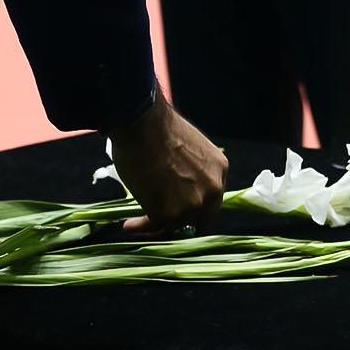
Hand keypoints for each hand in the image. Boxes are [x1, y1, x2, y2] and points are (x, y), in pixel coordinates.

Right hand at [106, 90, 226, 235]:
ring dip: (157, 226)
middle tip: (160, 223)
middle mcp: (212, 190)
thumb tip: (177, 184)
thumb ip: (192, 171)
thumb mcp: (189, 149)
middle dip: (179, 222)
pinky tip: (130, 225)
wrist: (142, 123)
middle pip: (199, 219)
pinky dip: (141, 226)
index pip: (210, 199)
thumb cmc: (157, 128)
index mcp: (219, 170)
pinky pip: (155, 226)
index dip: (191, 206)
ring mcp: (192, 204)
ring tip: (137, 225)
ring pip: (176, 225)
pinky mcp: (170, 213)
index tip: (176, 209)